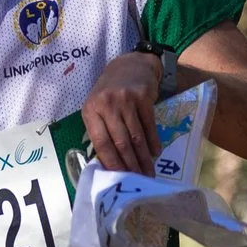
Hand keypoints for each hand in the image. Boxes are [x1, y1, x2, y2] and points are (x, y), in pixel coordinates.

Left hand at [82, 53, 163, 172]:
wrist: (130, 66)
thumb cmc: (110, 92)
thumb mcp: (97, 107)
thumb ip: (99, 130)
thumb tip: (108, 163)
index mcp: (91, 110)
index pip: (101, 142)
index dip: (111, 162)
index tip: (119, 178)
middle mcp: (107, 104)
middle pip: (120, 142)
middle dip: (130, 165)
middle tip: (138, 181)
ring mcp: (125, 99)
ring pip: (136, 136)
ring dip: (143, 158)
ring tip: (148, 172)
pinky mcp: (143, 96)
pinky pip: (149, 125)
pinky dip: (153, 142)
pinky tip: (155, 153)